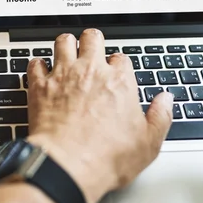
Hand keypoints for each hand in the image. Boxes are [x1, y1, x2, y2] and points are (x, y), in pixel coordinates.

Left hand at [26, 29, 172, 202]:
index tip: (116, 74)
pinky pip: (35, 63)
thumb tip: (167, 100)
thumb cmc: (107, 157)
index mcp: (119, 81)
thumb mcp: (148, 142)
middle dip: (93, 42)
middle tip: (91, 51)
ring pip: (63, 41)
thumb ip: (160, 116)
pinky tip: (41, 71)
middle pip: (92, 38)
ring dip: (66, 45)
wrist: (68, 165)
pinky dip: (38, 65)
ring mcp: (64, 76)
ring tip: (67, 52)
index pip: (121, 57)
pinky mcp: (40, 86)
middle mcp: (91, 71)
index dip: (118, 64)